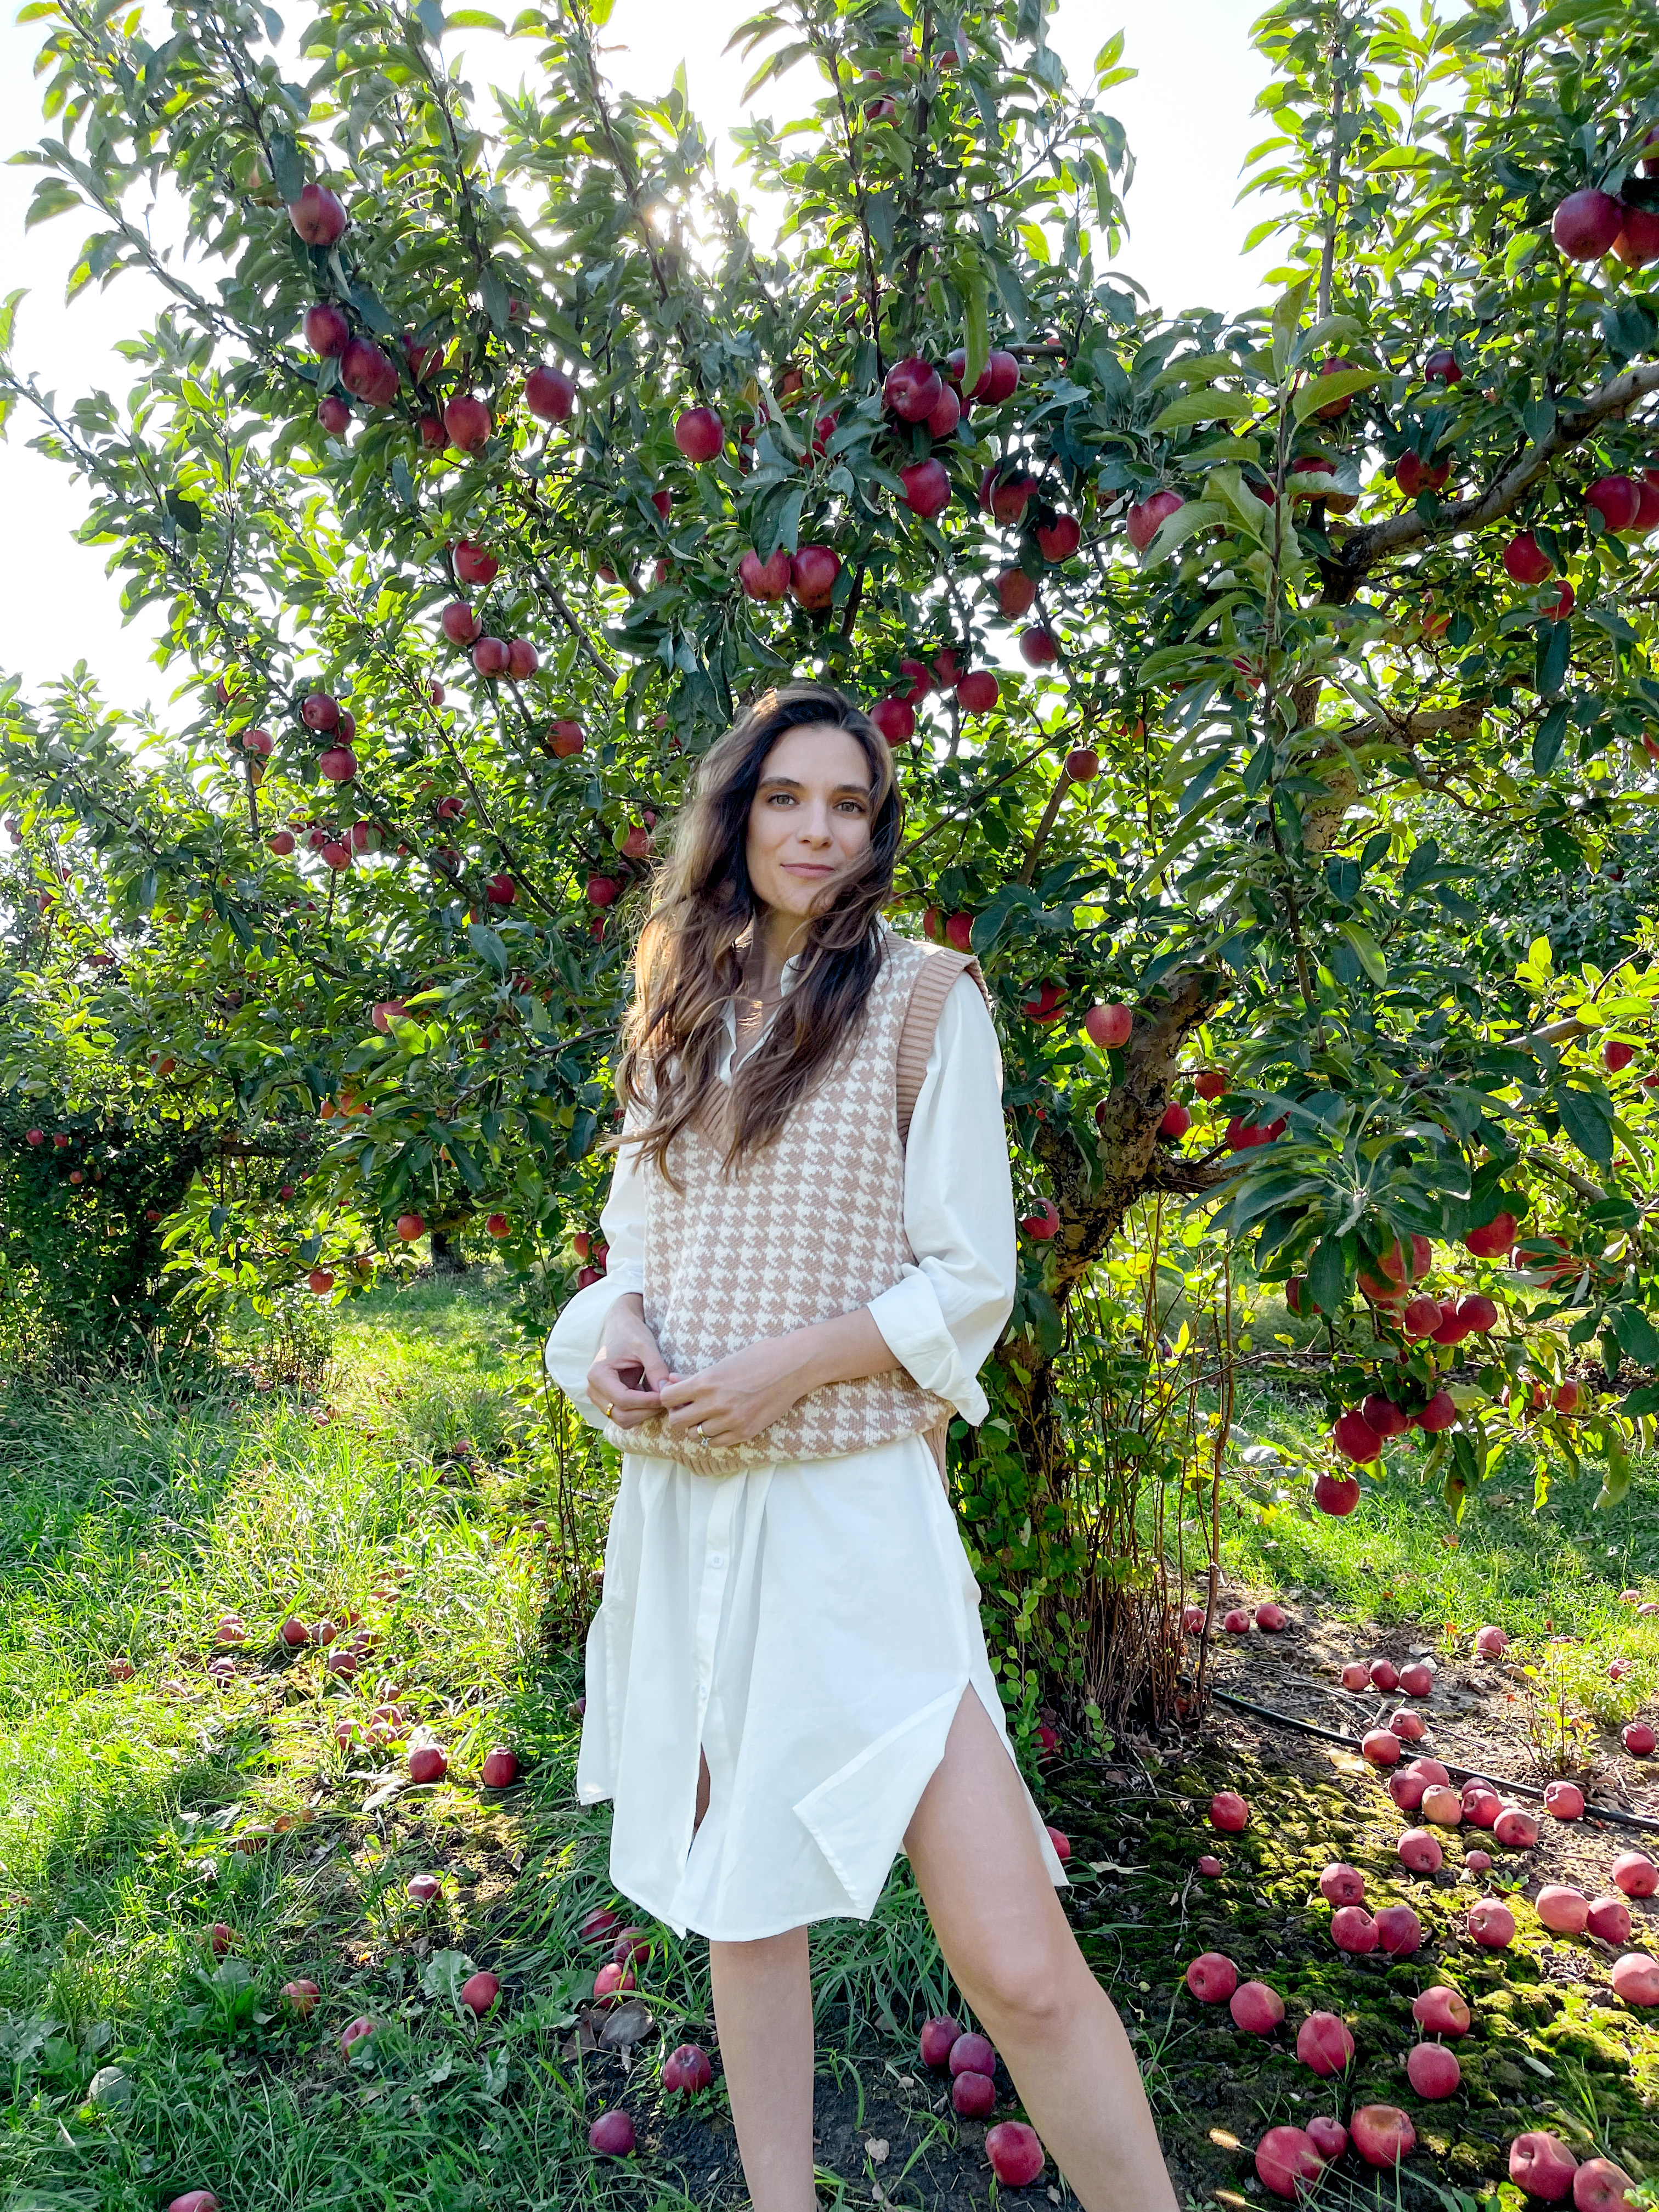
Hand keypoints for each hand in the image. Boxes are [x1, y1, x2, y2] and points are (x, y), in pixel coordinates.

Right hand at [587, 1294, 675, 1427]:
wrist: (621, 1327)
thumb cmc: (631, 1332)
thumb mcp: (645, 1346)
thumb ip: (656, 1368)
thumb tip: (666, 1391)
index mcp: (598, 1375)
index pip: (623, 1400)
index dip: (647, 1402)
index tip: (667, 1396)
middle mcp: (594, 1390)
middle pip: (622, 1415)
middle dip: (647, 1411)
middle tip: (667, 1399)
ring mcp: (600, 1397)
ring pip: (624, 1419)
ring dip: (644, 1413)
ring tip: (660, 1397)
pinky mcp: (609, 1400)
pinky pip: (626, 1414)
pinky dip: (641, 1411)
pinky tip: (652, 1395)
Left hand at [658, 1335, 813, 1446]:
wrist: (792, 1366)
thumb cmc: (759, 1357)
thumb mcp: (723, 1363)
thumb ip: (695, 1377)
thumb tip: (672, 1381)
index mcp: (706, 1382)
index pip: (667, 1399)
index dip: (669, 1398)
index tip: (677, 1396)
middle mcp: (715, 1404)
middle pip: (677, 1422)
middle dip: (680, 1415)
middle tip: (690, 1408)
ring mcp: (730, 1420)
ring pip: (695, 1435)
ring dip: (698, 1426)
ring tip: (709, 1415)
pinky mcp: (745, 1432)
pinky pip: (716, 1443)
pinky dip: (714, 1436)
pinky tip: (721, 1423)